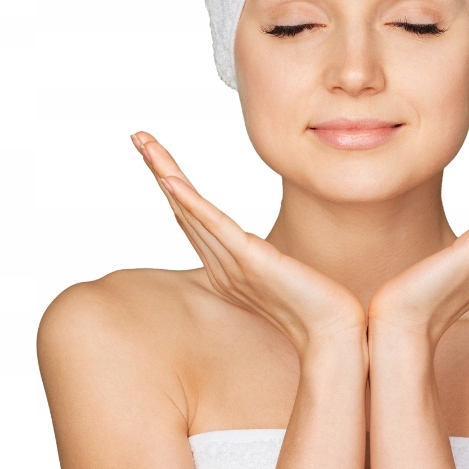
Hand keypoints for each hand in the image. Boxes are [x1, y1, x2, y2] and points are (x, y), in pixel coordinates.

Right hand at [131, 133, 365, 353]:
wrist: (331, 333)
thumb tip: (263, 248)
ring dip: (165, 172)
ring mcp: (232, 263)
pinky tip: (171, 179)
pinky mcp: (250, 261)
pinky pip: (214, 226)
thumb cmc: (313, 306)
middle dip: (159, 168)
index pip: (191, 218)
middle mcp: (220, 265)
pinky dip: (191, 202)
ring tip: (144, 142)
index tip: (156, 156)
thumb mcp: (280, 275)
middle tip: (136, 136)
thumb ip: (264, 260)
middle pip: (182, 207)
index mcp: (225, 267)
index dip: (172, 186)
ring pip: (190, 209)